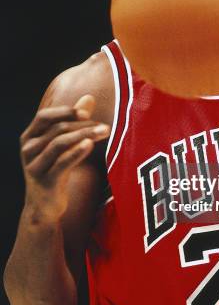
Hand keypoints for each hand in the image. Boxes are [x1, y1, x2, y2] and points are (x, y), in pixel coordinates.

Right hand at [20, 95, 109, 221]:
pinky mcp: (45, 181)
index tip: (85, 112)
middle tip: (105, 127)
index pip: (44, 116)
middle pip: (57, 130)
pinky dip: (77, 152)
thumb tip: (89, 97)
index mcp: (29, 137)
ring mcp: (34, 166)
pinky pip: (62, 163)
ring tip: (105, 132)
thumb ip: (74, 120)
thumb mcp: (61, 144)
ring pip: (60, 144)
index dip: (64, 111)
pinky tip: (90, 144)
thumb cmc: (55, 169)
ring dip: (84, 135)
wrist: (43, 206)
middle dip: (83, 125)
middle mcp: (28, 150)